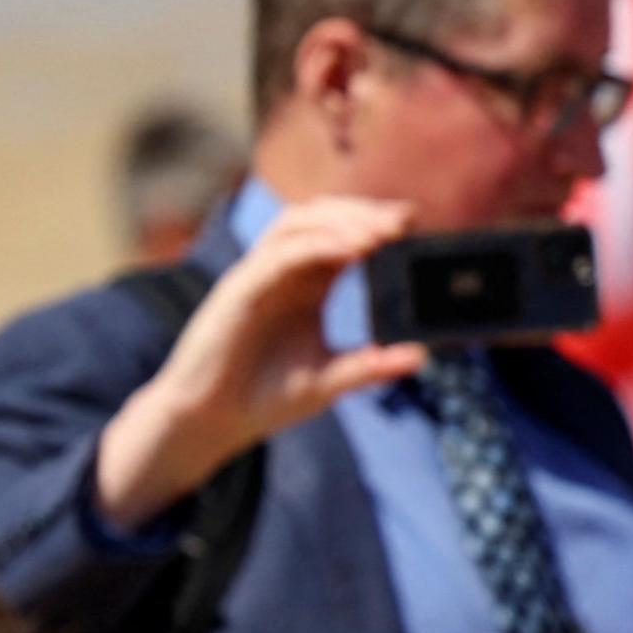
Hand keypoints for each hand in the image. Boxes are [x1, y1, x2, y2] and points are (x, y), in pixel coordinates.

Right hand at [94, 196, 426, 529]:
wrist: (211, 420)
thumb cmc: (264, 397)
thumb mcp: (330, 381)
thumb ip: (372, 366)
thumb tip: (420, 355)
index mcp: (306, 287)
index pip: (341, 237)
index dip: (374, 222)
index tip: (413, 223)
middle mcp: (282, 273)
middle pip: (321, 217)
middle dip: (362, 212)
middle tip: (404, 220)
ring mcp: (258, 277)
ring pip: (297, 223)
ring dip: (341, 220)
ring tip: (382, 232)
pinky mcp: (240, 290)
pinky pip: (280, 255)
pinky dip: (317, 246)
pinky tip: (351, 250)